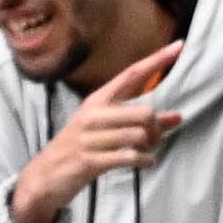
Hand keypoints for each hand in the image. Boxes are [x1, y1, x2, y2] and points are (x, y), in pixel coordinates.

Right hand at [7, 48, 187, 222]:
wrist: (44, 177)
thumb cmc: (82, 148)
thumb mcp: (108, 130)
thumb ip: (142, 122)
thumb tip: (177, 117)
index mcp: (98, 100)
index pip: (132, 74)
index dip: (156, 60)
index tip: (179, 45)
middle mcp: (93, 115)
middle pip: (145, 112)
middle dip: (157, 128)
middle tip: (154, 139)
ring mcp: (89, 137)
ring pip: (139, 135)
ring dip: (151, 146)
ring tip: (146, 152)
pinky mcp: (89, 160)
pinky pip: (129, 157)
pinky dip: (144, 160)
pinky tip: (145, 161)